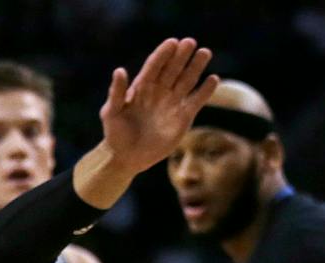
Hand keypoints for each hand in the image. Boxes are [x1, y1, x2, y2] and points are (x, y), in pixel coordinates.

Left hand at [98, 39, 217, 171]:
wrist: (127, 157)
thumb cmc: (115, 134)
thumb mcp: (111, 113)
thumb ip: (116, 93)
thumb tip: (119, 70)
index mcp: (141, 87)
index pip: (154, 66)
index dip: (163, 54)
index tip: (172, 42)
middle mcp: (159, 91)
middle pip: (173, 69)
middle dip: (181, 56)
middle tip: (190, 42)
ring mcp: (172, 102)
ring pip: (187, 80)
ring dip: (196, 67)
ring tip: (204, 53)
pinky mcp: (184, 116)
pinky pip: (197, 100)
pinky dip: (205, 91)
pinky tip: (213, 79)